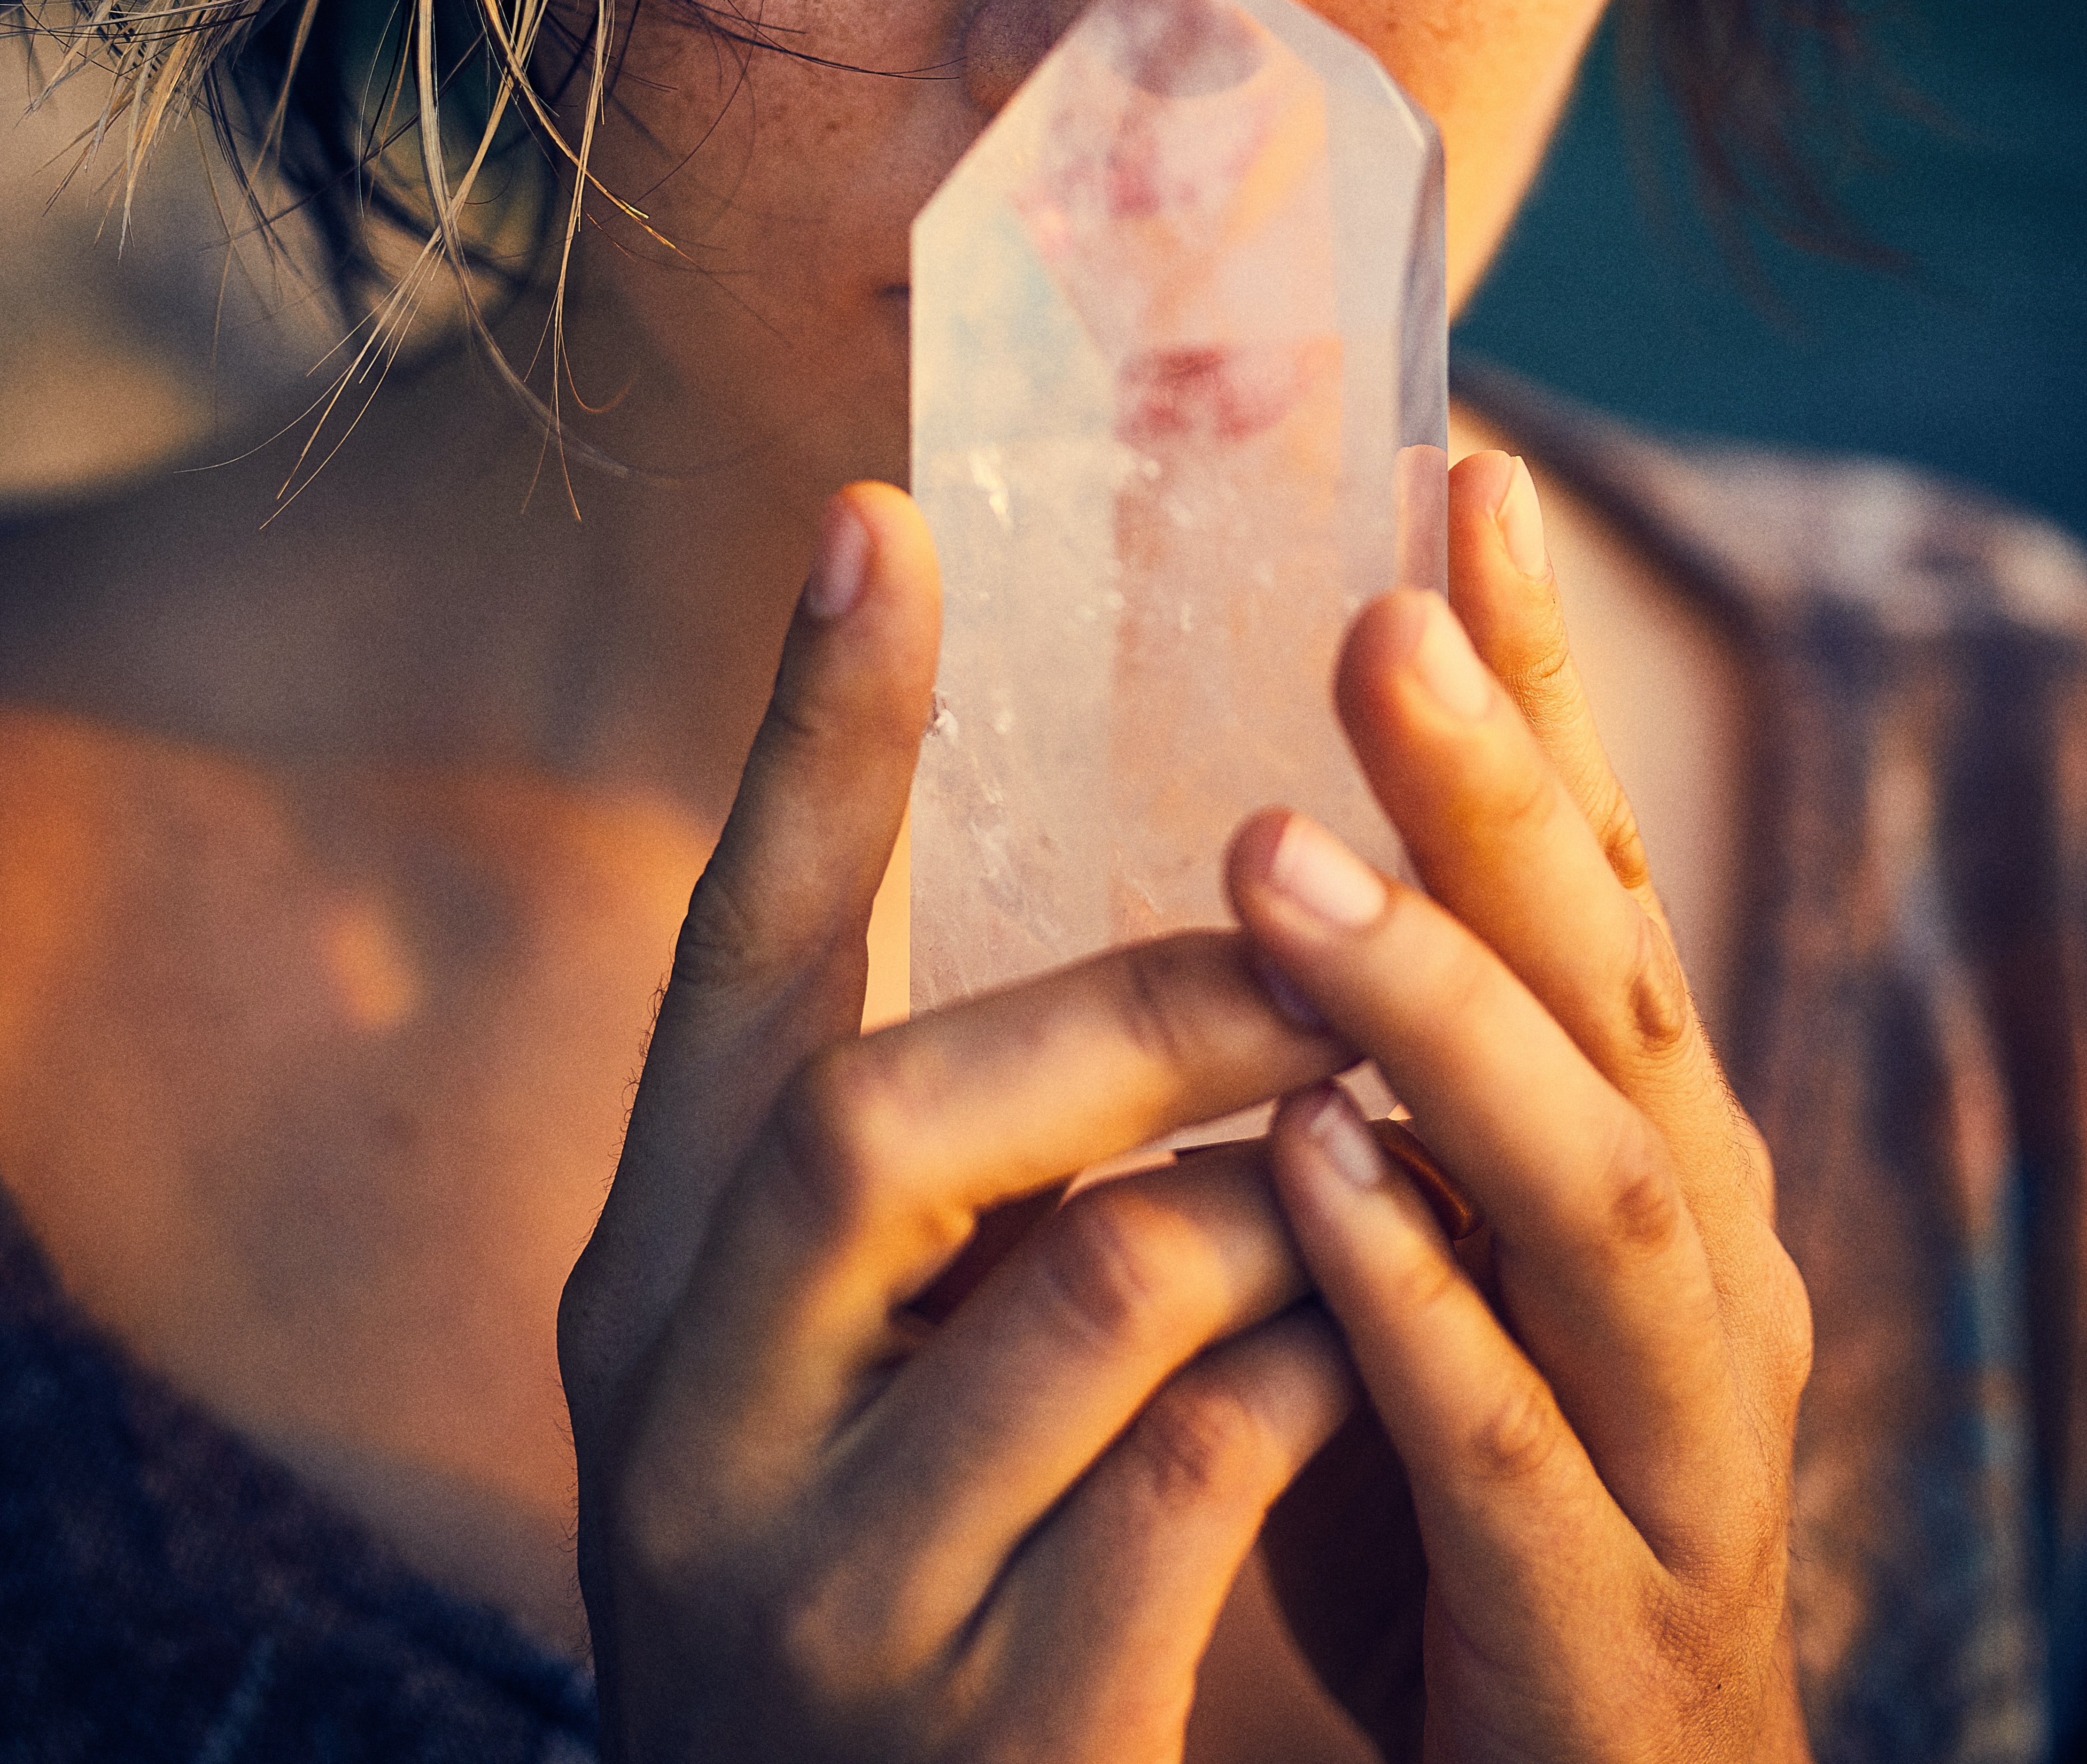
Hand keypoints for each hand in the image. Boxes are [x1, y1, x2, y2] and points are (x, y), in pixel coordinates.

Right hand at [560, 481, 1358, 1761]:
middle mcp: (687, 1435)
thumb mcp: (842, 1368)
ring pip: (1094, 1294)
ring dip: (1265, 1193)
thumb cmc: (897, 1572)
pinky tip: (1371, 1334)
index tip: (880, 517)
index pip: (721, 969)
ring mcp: (823, 1603)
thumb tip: (1067, 910)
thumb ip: (913, 1180)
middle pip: (878, 1118)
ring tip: (1356, 1148)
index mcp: (643, 1302)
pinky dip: (1322, 1364)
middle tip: (1300, 917)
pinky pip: (1207, 1473)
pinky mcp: (993, 1741)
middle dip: (1127, 1006)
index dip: (804, 746)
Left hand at [1235, 452, 1812, 1763]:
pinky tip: (1304, 1177)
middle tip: (1377, 614)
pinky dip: (1415, 1298)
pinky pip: (1509, 1436)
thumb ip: (1394, 1062)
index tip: (1462, 473)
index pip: (1594, 871)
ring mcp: (1669, 1428)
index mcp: (1640, 1138)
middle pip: (1611, 981)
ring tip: (1278, 859)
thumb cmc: (1485, 1480)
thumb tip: (1266, 830)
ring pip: (1585, 1189)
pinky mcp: (1603, 1610)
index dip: (1541, 680)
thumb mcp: (1453, 1231)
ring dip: (1440, 1015)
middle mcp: (1690, 1243)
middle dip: (1501, 793)